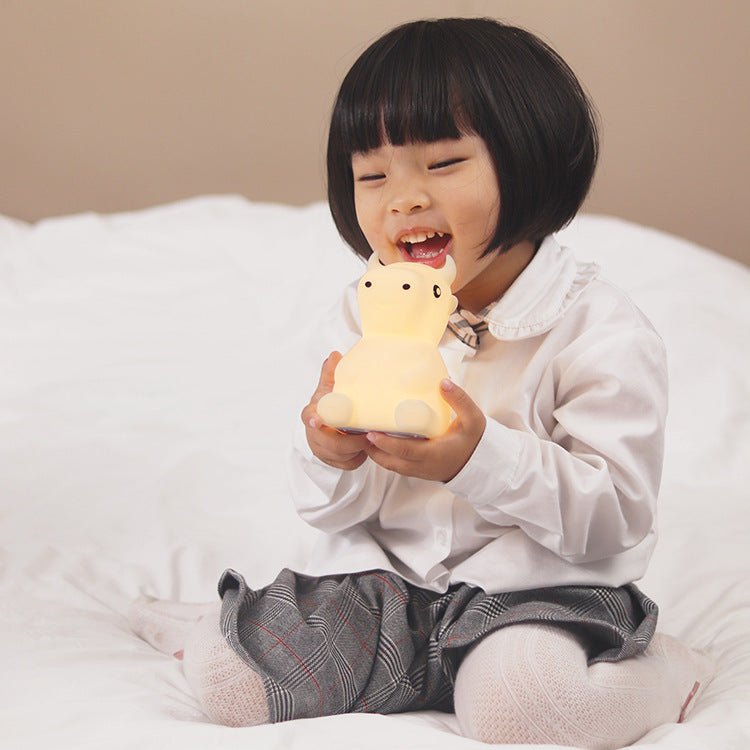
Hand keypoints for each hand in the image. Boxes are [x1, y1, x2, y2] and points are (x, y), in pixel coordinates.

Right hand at [301, 352, 370, 470]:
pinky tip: (364, 448)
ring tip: (367, 438)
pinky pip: (349, 464)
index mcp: (312, 414)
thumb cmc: (331, 405)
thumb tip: (334, 355)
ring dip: (357, 448)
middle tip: (367, 433)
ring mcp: (322, 450)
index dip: (314, 419)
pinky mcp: (333, 462)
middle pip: (331, 443)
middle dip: (351, 441)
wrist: (328, 428)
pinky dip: (359, 457)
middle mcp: (314, 434)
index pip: (309, 417)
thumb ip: (331, 374)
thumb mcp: (330, 389)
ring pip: (341, 456)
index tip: (318, 420)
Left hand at [365, 380, 485, 481]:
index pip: (405, 451)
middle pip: (390, 461)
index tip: (371, 433)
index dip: (386, 443)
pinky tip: (376, 441)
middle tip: (357, 431)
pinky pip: (395, 465)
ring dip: (375, 452)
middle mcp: (422, 466)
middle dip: (372, 448)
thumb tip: (443, 383)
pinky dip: (383, 455)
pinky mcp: (416, 471)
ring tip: (361, 434)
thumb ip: (459, 400)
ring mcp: (418, 471)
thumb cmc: (473, 440)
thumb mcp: (473, 419)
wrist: (479, 463)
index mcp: (434, 454)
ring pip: (389, 465)